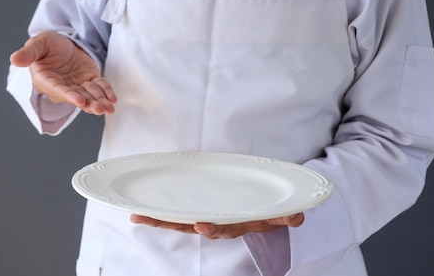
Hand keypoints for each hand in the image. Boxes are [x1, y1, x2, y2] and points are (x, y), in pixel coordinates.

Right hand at [10, 31, 116, 114]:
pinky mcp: (89, 79)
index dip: (69, 96)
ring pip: (89, 96)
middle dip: (88, 104)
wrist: (60, 44)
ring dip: (99, 102)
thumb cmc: (46, 46)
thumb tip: (14, 59)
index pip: (58, 90)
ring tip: (109, 107)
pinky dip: (106, 92)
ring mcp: (77, 85)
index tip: (79, 101)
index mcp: (47, 80)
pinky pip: (98, 87)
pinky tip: (113, 99)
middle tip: (99, 109)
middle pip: (77, 97)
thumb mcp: (38, 44)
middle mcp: (62, 86)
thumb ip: (29, 53)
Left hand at [130, 213, 303, 239]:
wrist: (264, 206)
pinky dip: (160, 211)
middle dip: (169, 223)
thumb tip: (297, 217)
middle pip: (190, 225)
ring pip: (179, 219)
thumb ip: (288, 215)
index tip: (200, 225)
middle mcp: (217, 223)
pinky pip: (176, 212)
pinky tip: (140, 210)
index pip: (222, 227)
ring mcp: (205, 216)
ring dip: (158, 219)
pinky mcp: (196, 208)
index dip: (211, 228)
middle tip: (148, 220)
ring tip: (136, 216)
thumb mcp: (282, 213)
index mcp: (236, 223)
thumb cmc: (270, 208)